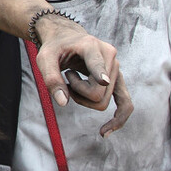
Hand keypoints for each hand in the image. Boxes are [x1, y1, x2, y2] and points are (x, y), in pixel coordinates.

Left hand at [32, 17, 131, 135]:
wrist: (67, 38)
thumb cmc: (54, 48)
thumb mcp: (44, 59)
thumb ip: (51, 78)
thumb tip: (64, 103)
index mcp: (91, 46)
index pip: (96, 65)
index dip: (99, 74)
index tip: (102, 81)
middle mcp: (110, 56)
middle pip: (97, 93)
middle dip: (77, 94)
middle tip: (65, 77)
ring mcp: (116, 68)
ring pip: (103, 101)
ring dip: (83, 98)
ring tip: (72, 81)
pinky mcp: (118, 80)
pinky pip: (126, 104)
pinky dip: (119, 119)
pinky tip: (105, 132)